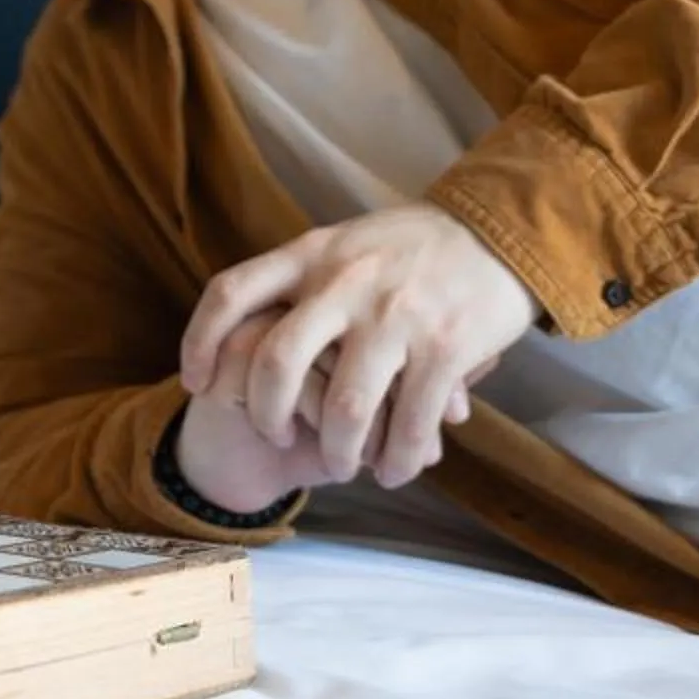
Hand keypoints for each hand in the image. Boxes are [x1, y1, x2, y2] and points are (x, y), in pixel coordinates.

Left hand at [178, 206, 534, 490]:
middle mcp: (345, 283)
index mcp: (312, 254)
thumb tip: (249, 321)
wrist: (502, 230)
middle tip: (277, 437)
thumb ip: (302, 277)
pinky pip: (410, 422)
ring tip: (342, 467)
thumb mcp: (346, 241)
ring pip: (344, 408)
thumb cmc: (413, 245)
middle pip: (275, 362)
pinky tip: (394, 469)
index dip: (200, 342)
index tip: (195, 382)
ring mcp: (395, 317)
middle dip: (267, 414)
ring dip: (337, 452)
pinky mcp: (445, 348)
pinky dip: (397, 458)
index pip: (230, 293)